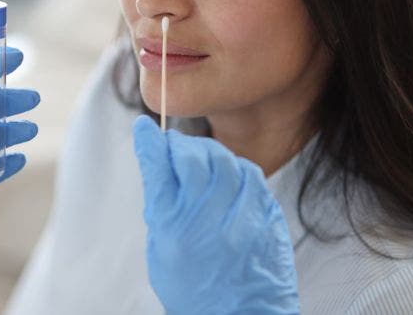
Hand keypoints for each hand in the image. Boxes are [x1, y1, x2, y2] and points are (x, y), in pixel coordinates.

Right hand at [132, 115, 299, 314]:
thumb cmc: (192, 287)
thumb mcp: (161, 248)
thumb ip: (161, 204)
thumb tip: (156, 158)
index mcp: (173, 227)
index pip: (158, 166)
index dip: (149, 140)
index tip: (146, 126)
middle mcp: (207, 219)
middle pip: (194, 156)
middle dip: (182, 145)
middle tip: (178, 148)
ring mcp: (241, 218)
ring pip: (227, 161)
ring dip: (212, 155)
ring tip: (205, 164)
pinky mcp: (266, 219)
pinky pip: (253, 177)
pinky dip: (239, 171)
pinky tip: (231, 179)